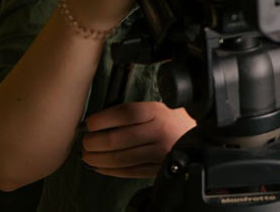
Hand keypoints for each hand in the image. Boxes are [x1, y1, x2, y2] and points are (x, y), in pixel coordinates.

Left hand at [81, 101, 195, 178]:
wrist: (194, 136)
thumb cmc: (169, 121)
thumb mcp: (154, 108)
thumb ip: (130, 113)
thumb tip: (97, 122)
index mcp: (156, 112)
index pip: (124, 114)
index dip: (101, 120)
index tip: (89, 123)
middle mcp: (158, 132)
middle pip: (116, 139)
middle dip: (93, 143)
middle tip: (86, 142)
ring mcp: (158, 152)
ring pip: (119, 158)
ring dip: (97, 159)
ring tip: (88, 155)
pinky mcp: (156, 168)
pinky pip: (127, 171)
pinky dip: (109, 170)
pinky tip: (100, 166)